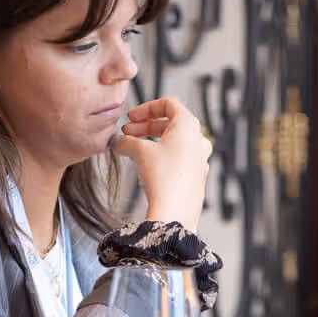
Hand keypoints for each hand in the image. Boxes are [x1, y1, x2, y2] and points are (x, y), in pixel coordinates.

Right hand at [112, 97, 211, 232]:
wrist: (175, 212)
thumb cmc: (164, 178)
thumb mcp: (139, 152)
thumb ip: (126, 141)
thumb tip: (117, 142)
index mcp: (189, 125)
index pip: (168, 104)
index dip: (146, 108)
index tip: (130, 117)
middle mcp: (198, 139)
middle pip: (170, 122)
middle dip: (145, 126)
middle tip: (127, 133)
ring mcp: (199, 158)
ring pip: (174, 141)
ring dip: (152, 141)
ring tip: (133, 149)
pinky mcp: (196, 176)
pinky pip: (178, 158)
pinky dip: (161, 156)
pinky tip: (146, 166)